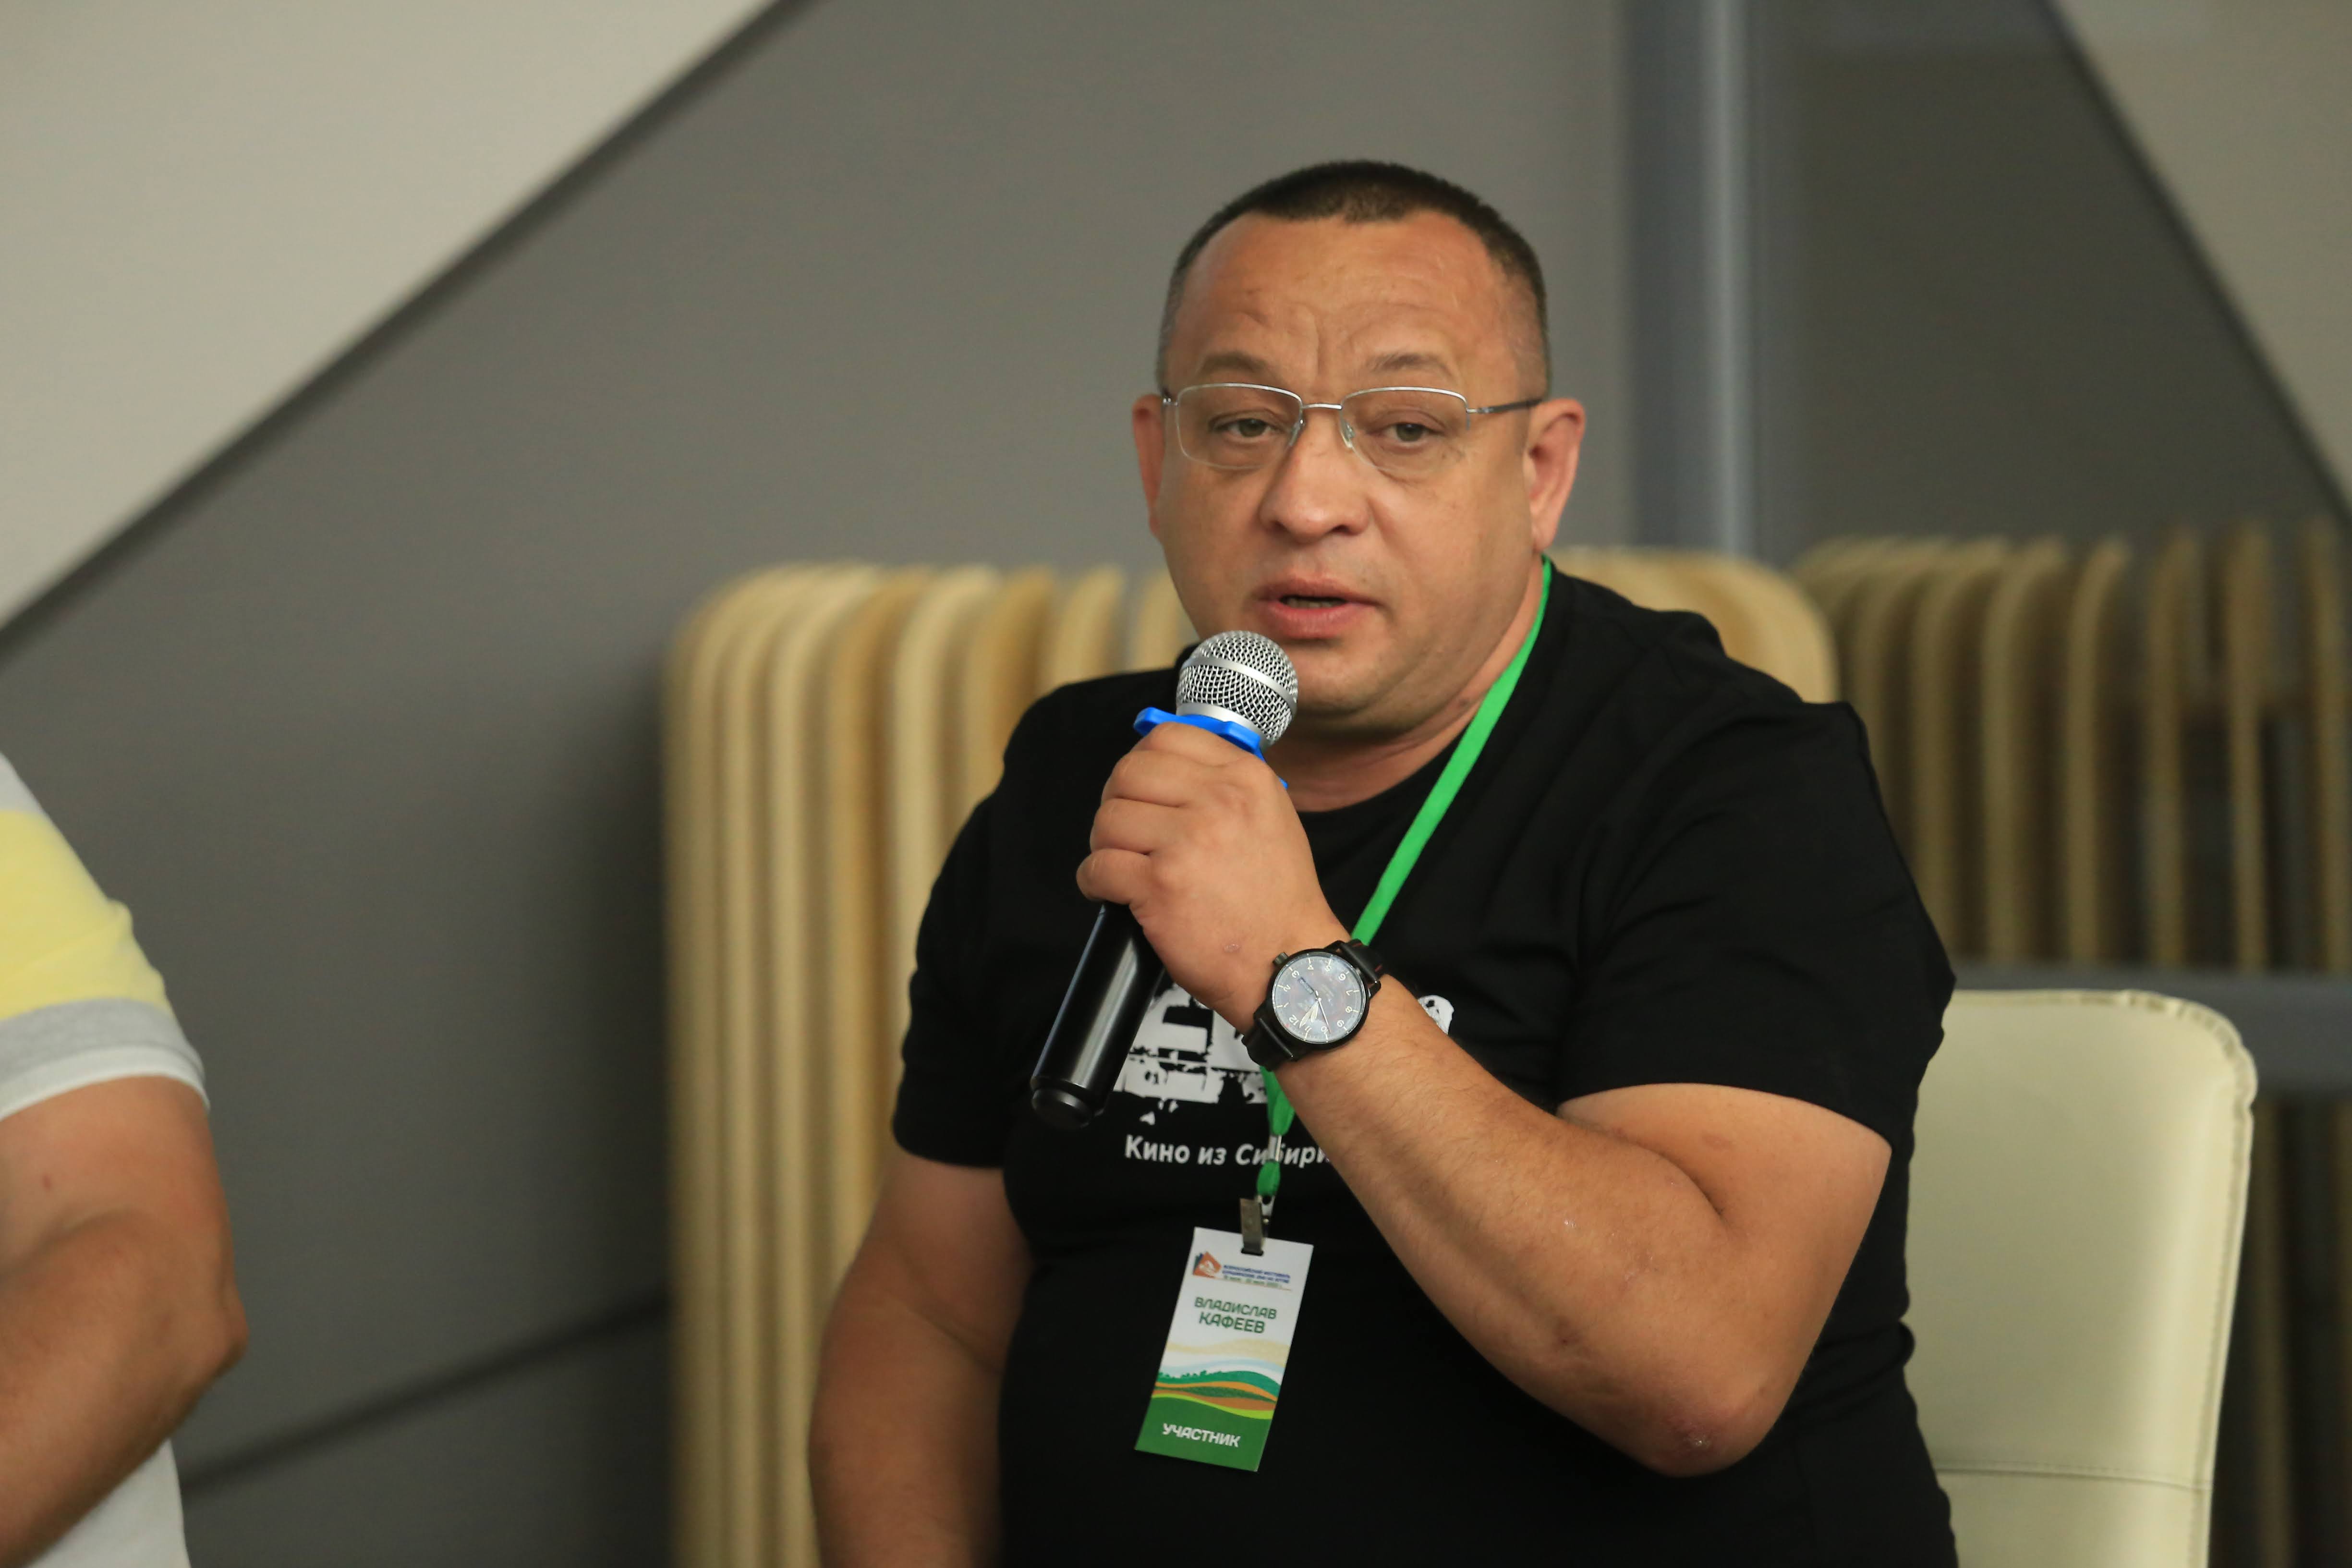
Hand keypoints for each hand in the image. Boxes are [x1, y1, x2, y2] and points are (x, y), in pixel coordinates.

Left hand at [1077, 720, 1347, 1030]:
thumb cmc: (1277, 900)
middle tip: (1126, 832)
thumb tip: (1168, 763)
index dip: (1142, 762)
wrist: (1289, 963)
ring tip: (1124, 865)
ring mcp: (1187, 843)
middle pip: (1128, 773)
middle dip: (1118, 803)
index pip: (1167, 738)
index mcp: (1246, 778)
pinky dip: (1095, 880)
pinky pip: (1098, 866)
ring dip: (1106, 844)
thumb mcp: (1271, 817)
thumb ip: (1225, 783)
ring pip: (1108, 819)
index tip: (1141, 788)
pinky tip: (1113, 891)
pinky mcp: (1160, 886)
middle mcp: (1218, 801)